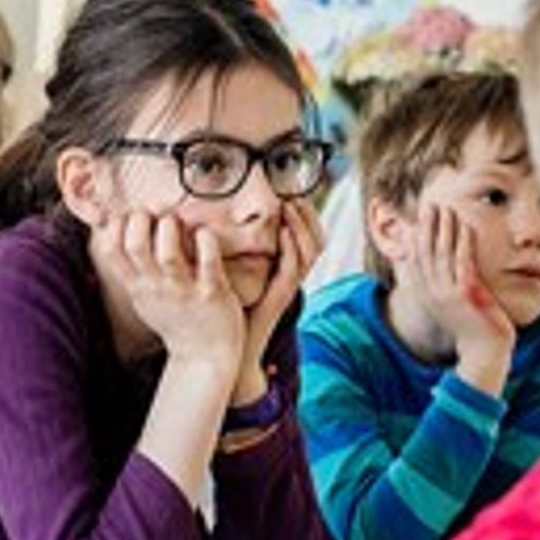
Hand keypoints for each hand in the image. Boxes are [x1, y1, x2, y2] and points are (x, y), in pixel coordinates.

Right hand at [88, 209, 245, 377]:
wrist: (204, 356)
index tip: (133, 214)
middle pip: (135, 246)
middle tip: (155, 213)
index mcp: (137, 285)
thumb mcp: (143, 296)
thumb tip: (116, 230)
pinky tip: (205, 233)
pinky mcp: (212, 293)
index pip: (111, 250)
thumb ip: (131, 268)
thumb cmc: (175, 318)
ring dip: (171, 229)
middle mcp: (156, 287)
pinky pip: (209, 263)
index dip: (117, 224)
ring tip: (177, 222)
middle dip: (141, 220)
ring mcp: (184, 291)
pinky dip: (206, 242)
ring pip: (168, 254)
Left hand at [224, 199, 321, 404]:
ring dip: (302, 225)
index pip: (309, 235)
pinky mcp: (280, 297)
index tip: (292, 192)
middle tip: (294, 193)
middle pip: (316, 239)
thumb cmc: (231, 309)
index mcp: (284, 269)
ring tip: (291, 205)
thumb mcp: (237, 271)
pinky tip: (285, 231)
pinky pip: (293, 269)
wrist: (231, 348)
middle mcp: (291, 277)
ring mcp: (288, 287)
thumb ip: (238, 247)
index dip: (305, 213)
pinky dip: (292, 247)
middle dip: (308, 214)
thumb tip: (224, 218)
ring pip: (310, 251)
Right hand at [407, 201, 516, 394]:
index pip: (418, 259)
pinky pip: (464, 263)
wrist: (484, 352)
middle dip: (428, 226)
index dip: (419, 236)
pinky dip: (463, 243)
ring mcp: (449, 293)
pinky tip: (466, 227)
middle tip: (430, 204)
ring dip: (445, 229)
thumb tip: (447, 274)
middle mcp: (434, 293)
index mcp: (428, 295)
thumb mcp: (453, 306)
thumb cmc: (473, 329)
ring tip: (447, 209)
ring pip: (443, 254)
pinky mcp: (467, 294)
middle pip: (427, 252)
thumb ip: (447, 288)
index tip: (422, 217)